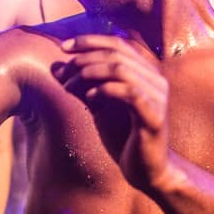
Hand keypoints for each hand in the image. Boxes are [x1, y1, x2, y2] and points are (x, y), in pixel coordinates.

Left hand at [55, 34, 169, 190]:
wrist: (147, 172)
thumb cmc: (125, 138)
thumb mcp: (99, 108)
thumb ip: (83, 87)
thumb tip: (56, 68)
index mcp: (145, 73)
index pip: (118, 43)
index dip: (90, 41)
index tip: (64, 46)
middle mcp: (155, 80)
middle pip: (118, 53)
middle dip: (86, 57)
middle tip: (64, 70)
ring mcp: (157, 97)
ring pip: (122, 70)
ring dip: (91, 73)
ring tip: (71, 84)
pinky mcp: (154, 117)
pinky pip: (130, 94)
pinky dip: (106, 90)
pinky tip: (90, 97)